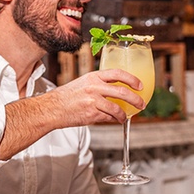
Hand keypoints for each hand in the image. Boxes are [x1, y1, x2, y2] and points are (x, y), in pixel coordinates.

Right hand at [0, 68, 147, 159]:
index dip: (132, 79)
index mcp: (93, 76)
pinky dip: (114, 120)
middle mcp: (94, 87)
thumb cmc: (67, 96)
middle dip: (135, 99)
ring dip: (125, 114)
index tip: (140, 85)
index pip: (117, 73)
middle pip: (122, 92)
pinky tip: (115, 120)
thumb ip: (99, 85)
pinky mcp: (91, 114)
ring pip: (117, 108)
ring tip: (126, 117)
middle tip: (141, 104)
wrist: (52, 108)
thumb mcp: (83, 83)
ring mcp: (93, 101)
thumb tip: (117, 91)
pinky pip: (108, 118)